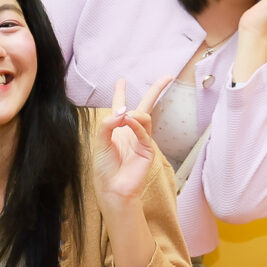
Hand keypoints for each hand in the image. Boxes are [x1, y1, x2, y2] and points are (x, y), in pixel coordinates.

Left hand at [96, 79, 166, 206]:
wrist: (112, 189)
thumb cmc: (104, 168)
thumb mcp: (99, 142)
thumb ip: (107, 124)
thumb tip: (123, 110)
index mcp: (118, 130)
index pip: (120, 107)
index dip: (120, 93)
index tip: (121, 80)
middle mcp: (131, 132)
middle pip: (146, 106)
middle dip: (156, 91)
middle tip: (167, 77)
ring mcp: (142, 140)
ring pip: (145, 116)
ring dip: (135, 113)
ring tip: (125, 116)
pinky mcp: (148, 149)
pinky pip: (144, 131)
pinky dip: (136, 124)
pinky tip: (128, 121)